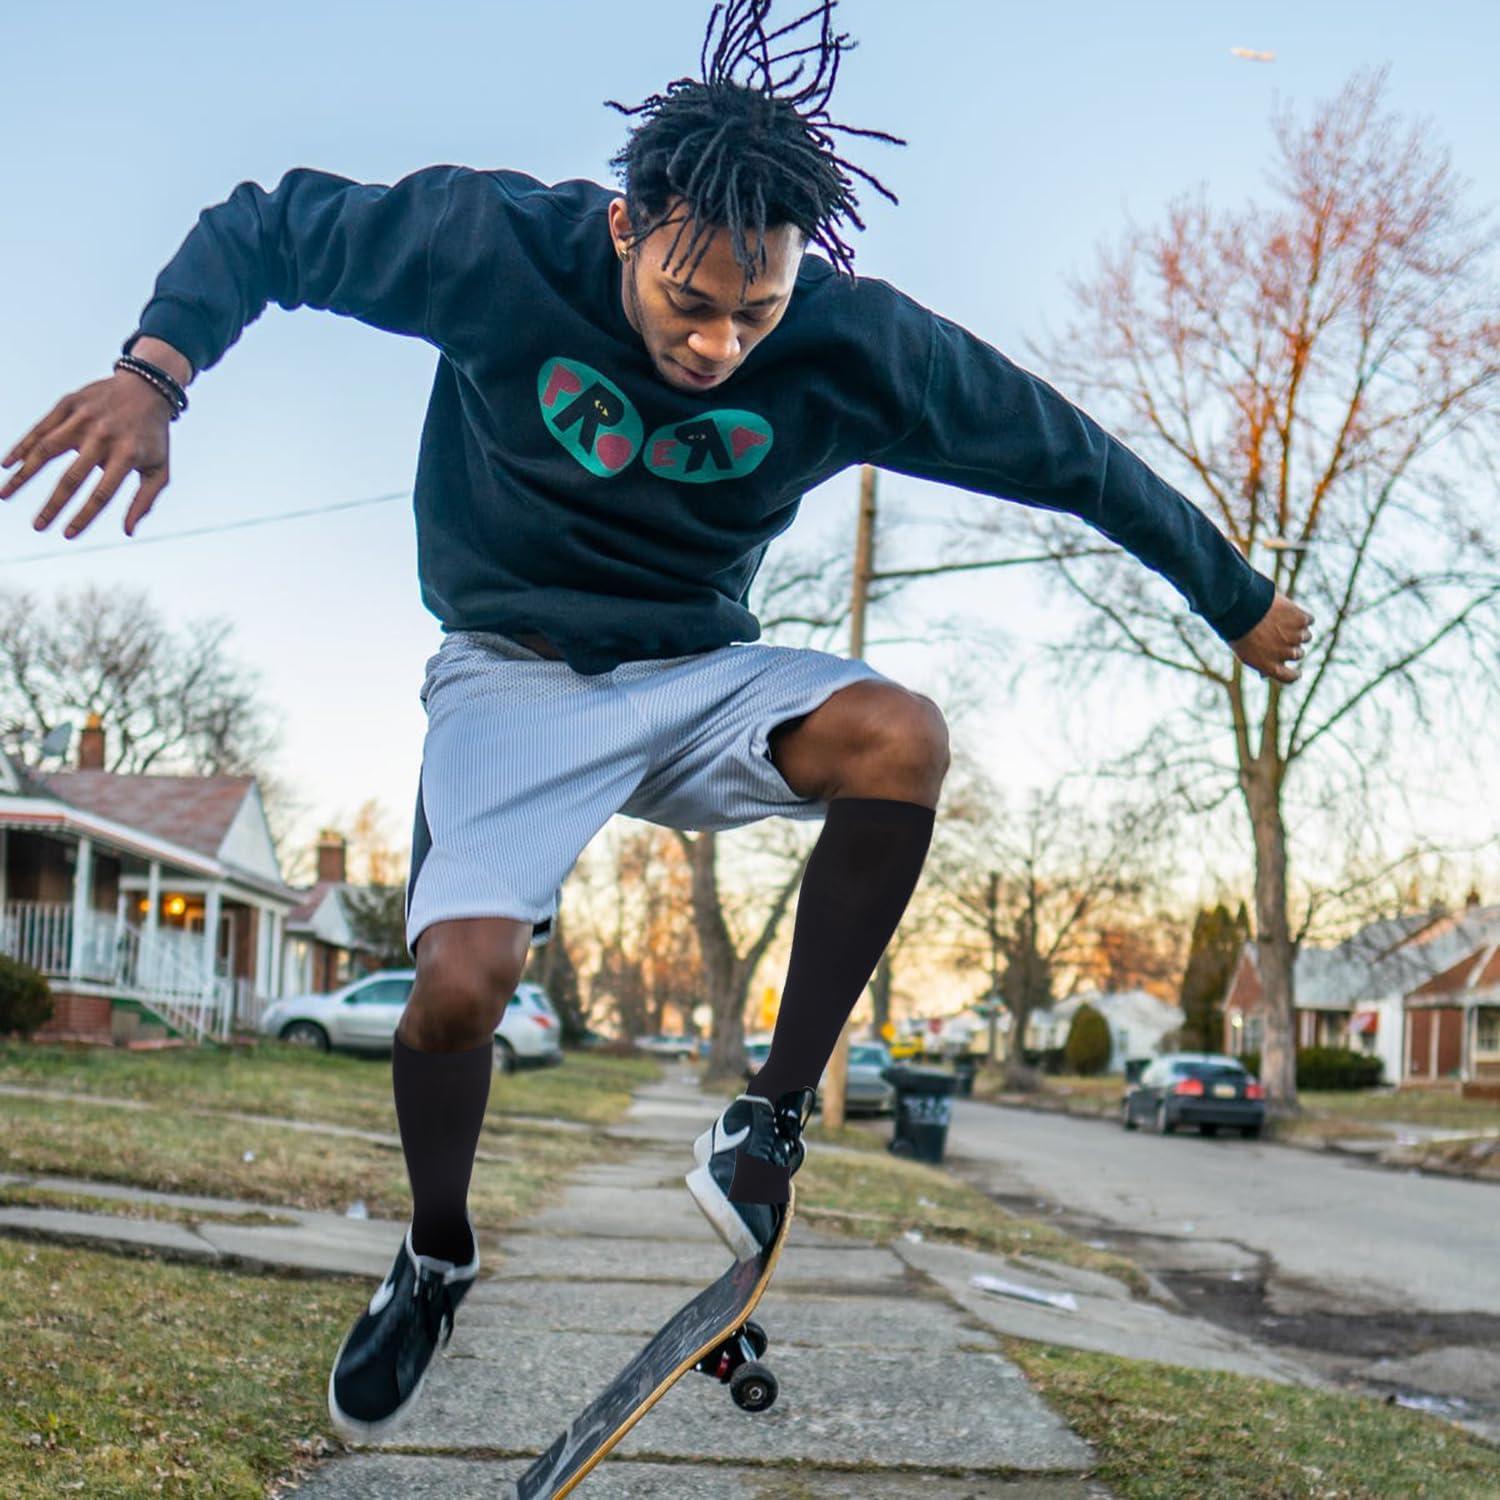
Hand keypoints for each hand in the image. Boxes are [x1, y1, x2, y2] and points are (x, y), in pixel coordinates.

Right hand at [2, 369, 174, 538]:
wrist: (147, 387)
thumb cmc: (152, 436)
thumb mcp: (159, 468)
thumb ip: (145, 500)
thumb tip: (128, 532)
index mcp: (128, 454)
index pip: (102, 493)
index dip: (84, 516)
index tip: (67, 535)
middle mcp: (104, 436)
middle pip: (72, 477)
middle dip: (53, 505)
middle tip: (38, 526)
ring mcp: (83, 418)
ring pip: (47, 450)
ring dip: (24, 475)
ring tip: (5, 495)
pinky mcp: (68, 404)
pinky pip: (40, 428)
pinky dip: (22, 446)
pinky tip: (7, 464)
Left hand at [1231, 591, 1313, 683]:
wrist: (1238, 606)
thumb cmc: (1236, 629)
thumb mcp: (1243, 652)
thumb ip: (1258, 664)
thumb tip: (1264, 675)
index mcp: (1269, 666)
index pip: (1290, 677)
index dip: (1294, 675)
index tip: (1297, 672)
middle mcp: (1285, 654)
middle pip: (1298, 654)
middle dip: (1292, 646)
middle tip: (1280, 634)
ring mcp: (1294, 637)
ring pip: (1306, 636)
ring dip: (1298, 630)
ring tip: (1281, 620)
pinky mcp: (1300, 619)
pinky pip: (1309, 620)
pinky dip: (1302, 616)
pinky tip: (1290, 610)